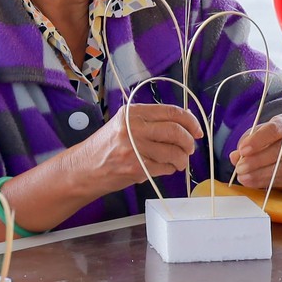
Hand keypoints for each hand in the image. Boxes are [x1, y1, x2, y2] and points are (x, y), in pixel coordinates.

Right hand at [73, 102, 201, 194]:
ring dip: (182, 159)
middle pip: (176, 132)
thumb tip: (185, 121)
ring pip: (174, 153)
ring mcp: (134, 149)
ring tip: (179, 161)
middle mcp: (133, 128)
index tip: (197, 130)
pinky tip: (165, 167)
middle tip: (190, 147)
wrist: (84, 168)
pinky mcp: (136, 168)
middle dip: (189, 142)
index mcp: (132, 113)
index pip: (171, 112)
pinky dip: (170, 169)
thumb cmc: (106, 146)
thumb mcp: (124, 123)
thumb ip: (150, 120)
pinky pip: (165, 168)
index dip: (191, 121)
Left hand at [232, 114, 281, 191]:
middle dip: (257, 161)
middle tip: (239, 168)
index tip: (242, 150)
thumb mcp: (258, 133)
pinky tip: (253, 182)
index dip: (258, 140)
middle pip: (281, 150)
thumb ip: (246, 142)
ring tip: (243, 177)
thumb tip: (234, 157)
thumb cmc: (271, 137)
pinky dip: (267, 182)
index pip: (275, 129)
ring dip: (260, 174)